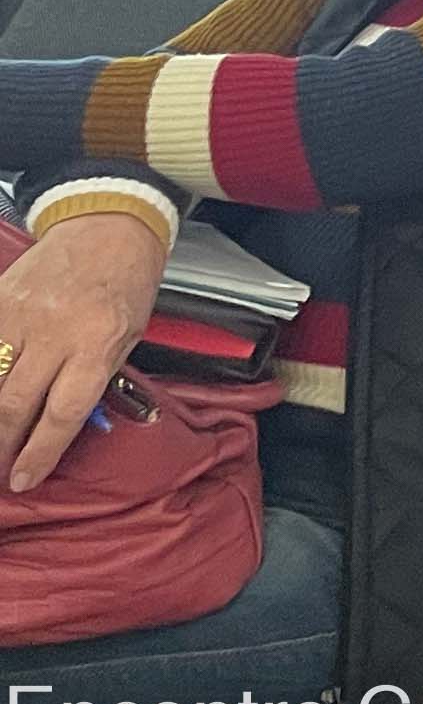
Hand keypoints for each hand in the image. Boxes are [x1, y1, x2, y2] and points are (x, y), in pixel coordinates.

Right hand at [0, 213, 168, 492]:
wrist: (108, 224)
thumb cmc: (126, 282)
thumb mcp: (129, 335)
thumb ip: (95, 378)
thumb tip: (60, 428)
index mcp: (98, 340)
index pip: (63, 412)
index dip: (41, 452)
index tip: (25, 478)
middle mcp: (55, 329)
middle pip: (16, 405)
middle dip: (3, 446)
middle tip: (2, 468)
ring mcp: (20, 314)